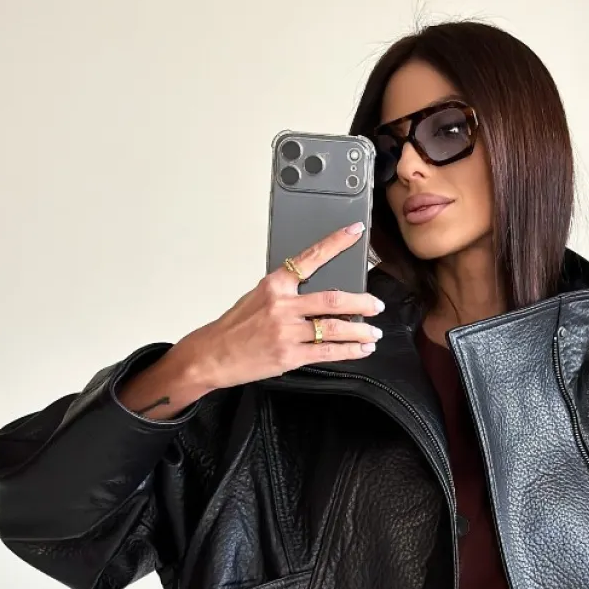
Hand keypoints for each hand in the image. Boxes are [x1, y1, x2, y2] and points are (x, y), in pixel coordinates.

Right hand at [178, 222, 386, 392]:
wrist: (212, 354)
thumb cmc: (234, 328)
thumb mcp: (257, 298)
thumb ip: (287, 293)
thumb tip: (318, 294)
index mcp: (275, 285)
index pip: (310, 258)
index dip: (336, 243)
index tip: (354, 232)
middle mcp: (283, 306)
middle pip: (333, 300)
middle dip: (362, 302)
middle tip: (376, 305)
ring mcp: (287, 332)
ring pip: (335, 328)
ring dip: (361, 331)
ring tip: (374, 332)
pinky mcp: (290, 356)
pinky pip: (328, 352)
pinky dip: (350, 351)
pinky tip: (361, 349)